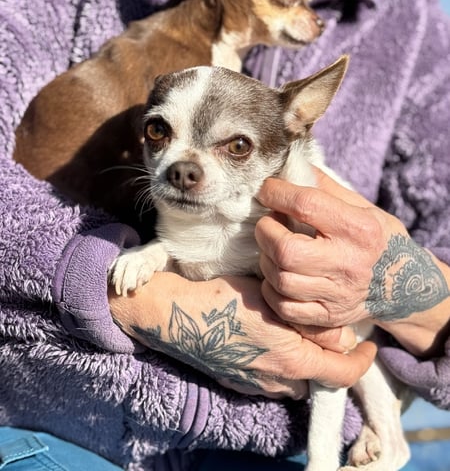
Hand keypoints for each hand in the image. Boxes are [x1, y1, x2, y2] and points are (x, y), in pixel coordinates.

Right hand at [109, 272, 375, 398]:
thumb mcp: (271, 297)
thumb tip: (332, 327)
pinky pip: (272, 379)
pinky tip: (269, 341)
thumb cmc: (222, 298)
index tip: (367, 345)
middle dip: (329, 357)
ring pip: (297, 378)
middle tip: (328, 331)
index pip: (343, 372)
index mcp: (292, 359)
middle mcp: (278, 379)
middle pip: (321, 376)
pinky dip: (281, 364)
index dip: (361, 360)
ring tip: (298, 334)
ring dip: (304, 361)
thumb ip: (306, 315)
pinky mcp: (238, 382)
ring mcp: (256, 384)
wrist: (175, 314)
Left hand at [255, 168, 449, 355]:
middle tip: (266, 223)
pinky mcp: (328, 316)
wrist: (405, 285)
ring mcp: (338, 294)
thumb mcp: (362, 206)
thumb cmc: (377, 238)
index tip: (267, 189)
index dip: (277, 193)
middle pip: (287, 250)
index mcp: (358, 229)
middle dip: (265, 231)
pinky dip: (271, 290)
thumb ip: (326, 188)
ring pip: (281, 280)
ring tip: (272, 247)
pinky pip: (284, 308)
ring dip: (266, 259)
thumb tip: (291, 168)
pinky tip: (277, 274)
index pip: (306, 206)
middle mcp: (348, 263)